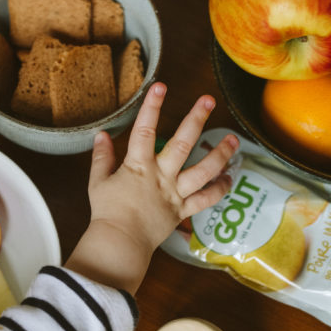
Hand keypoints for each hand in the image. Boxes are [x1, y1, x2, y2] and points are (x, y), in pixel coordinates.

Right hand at [66, 82, 237, 293]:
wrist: (119, 244)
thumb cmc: (107, 213)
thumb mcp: (98, 182)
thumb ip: (102, 157)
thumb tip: (102, 135)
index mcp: (138, 166)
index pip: (145, 130)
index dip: (152, 107)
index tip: (161, 87)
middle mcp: (161, 176)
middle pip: (182, 144)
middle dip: (196, 119)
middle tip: (209, 100)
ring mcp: (175, 194)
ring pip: (203, 171)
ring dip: (220, 154)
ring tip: (233, 140)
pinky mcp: (183, 211)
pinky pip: (206, 200)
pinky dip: (219, 189)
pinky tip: (229, 177)